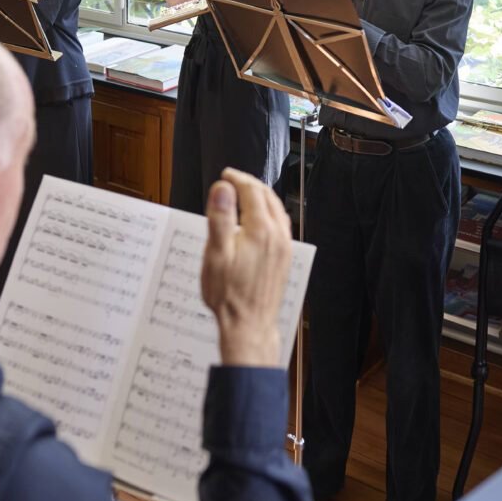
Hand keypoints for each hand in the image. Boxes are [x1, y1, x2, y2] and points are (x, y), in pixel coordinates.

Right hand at [201, 168, 291, 368]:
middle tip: (233, 180)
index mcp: (260, 230)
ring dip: (261, 197)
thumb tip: (223, 188)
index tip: (225, 175)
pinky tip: (260, 220)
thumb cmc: (228, 295)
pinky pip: (281, 225)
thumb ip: (220, 218)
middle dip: (249, 184)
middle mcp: (278, 236)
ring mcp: (284, 247)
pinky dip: (270, 213)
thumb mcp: (216, 255)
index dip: (237, 179)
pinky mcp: (285, 258)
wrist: (249, 326)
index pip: (251, 191)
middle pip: (267, 197)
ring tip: (245, 194)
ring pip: (277, 210)